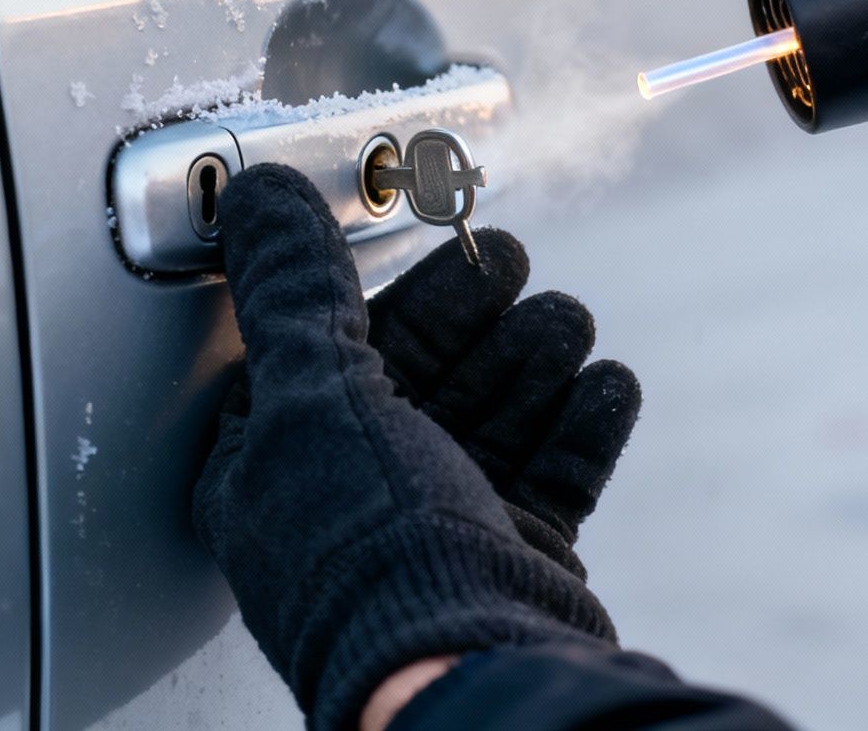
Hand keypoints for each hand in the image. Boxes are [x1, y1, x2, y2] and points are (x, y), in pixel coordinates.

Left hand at [193, 165, 615, 730]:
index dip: (385, 288)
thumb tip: (262, 197)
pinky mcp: (513, 559)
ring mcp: (437, 532)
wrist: (470, 671)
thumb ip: (292, 291)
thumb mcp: (311, 395)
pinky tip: (605, 384)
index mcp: (274, 467)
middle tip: (511, 262)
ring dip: (533, 360)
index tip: (436, 234)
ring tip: (568, 319)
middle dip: (473, 315)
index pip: (323, 350)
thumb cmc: (369, 553)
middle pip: (419, 376)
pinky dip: (581, 427)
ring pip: (491, 418)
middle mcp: (351, 501)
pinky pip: (551, 475)